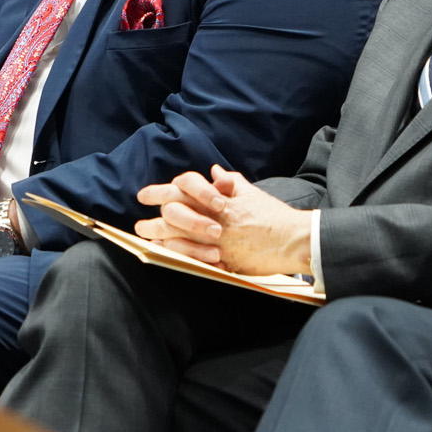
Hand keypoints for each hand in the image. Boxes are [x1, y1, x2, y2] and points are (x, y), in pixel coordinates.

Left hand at [135, 165, 310, 274]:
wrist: (292, 239)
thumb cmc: (273, 215)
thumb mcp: (251, 192)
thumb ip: (230, 181)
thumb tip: (214, 172)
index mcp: (219, 198)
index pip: (183, 188)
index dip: (160, 191)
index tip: (144, 195)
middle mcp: (214, 216)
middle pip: (174, 212)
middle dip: (152, 218)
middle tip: (138, 224)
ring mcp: (217, 239)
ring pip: (179, 236)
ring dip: (159, 237)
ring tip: (145, 239)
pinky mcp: (223, 259)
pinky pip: (193, 257)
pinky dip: (177, 254)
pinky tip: (166, 254)